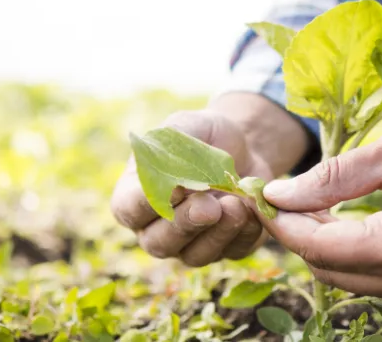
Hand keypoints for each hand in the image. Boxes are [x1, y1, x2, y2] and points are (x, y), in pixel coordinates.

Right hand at [110, 109, 272, 266]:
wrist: (245, 147)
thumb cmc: (205, 135)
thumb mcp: (187, 126)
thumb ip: (171, 147)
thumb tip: (170, 178)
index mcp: (136, 195)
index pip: (129, 210)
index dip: (147, 204)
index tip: (174, 188)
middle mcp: (157, 227)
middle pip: (159, 243)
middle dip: (185, 224)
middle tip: (209, 205)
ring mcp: (191, 243)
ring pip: (195, 255)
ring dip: (217, 233)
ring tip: (236, 204)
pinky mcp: (226, 248)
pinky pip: (232, 252)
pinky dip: (245, 233)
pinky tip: (252, 209)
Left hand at [259, 118, 381, 302]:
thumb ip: (333, 177)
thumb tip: (279, 193)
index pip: (317, 247)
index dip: (283, 222)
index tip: (263, 196)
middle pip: (329, 272)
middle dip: (300, 237)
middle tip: (286, 199)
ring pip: (354, 282)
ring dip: (328, 249)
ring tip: (318, 208)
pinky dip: (359, 258)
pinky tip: (356, 224)